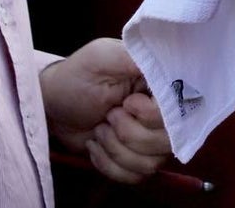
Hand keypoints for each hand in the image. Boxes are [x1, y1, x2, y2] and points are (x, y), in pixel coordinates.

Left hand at [40, 38, 171, 183]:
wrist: (55, 104)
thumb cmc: (78, 76)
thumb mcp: (103, 57)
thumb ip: (135, 58)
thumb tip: (166, 65)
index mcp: (161, 83)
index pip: (179, 108)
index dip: (152, 115)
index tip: (127, 103)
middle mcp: (164, 112)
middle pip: (167, 141)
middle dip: (128, 133)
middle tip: (108, 114)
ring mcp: (153, 138)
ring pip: (152, 162)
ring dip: (116, 148)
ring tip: (100, 129)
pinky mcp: (137, 158)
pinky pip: (136, 176)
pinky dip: (109, 163)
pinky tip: (97, 145)